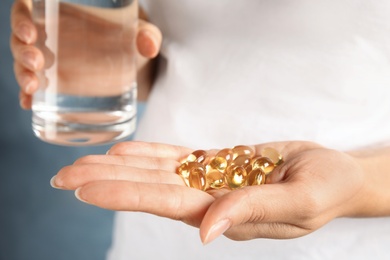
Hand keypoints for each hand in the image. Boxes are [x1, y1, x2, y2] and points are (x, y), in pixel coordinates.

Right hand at [10, 0, 161, 107]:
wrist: (138, 67)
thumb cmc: (135, 42)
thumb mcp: (143, 34)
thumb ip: (147, 35)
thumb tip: (148, 46)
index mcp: (65, 14)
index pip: (31, 9)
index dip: (21, 18)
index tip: (29, 33)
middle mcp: (53, 36)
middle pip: (23, 39)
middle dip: (22, 52)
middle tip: (37, 64)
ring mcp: (53, 61)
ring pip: (25, 64)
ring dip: (22, 75)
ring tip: (32, 88)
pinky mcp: (57, 83)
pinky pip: (36, 89)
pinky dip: (28, 96)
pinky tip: (28, 104)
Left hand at [51, 141, 365, 243]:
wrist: (335, 173)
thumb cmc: (326, 188)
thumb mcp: (300, 202)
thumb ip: (252, 212)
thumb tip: (207, 231)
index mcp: (226, 213)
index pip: (166, 203)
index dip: (125, 195)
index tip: (84, 190)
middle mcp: (210, 199)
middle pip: (150, 187)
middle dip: (106, 182)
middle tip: (61, 176)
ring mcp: (212, 180)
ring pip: (157, 171)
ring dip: (118, 166)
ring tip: (79, 163)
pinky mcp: (218, 163)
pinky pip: (177, 158)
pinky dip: (148, 154)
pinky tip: (122, 152)